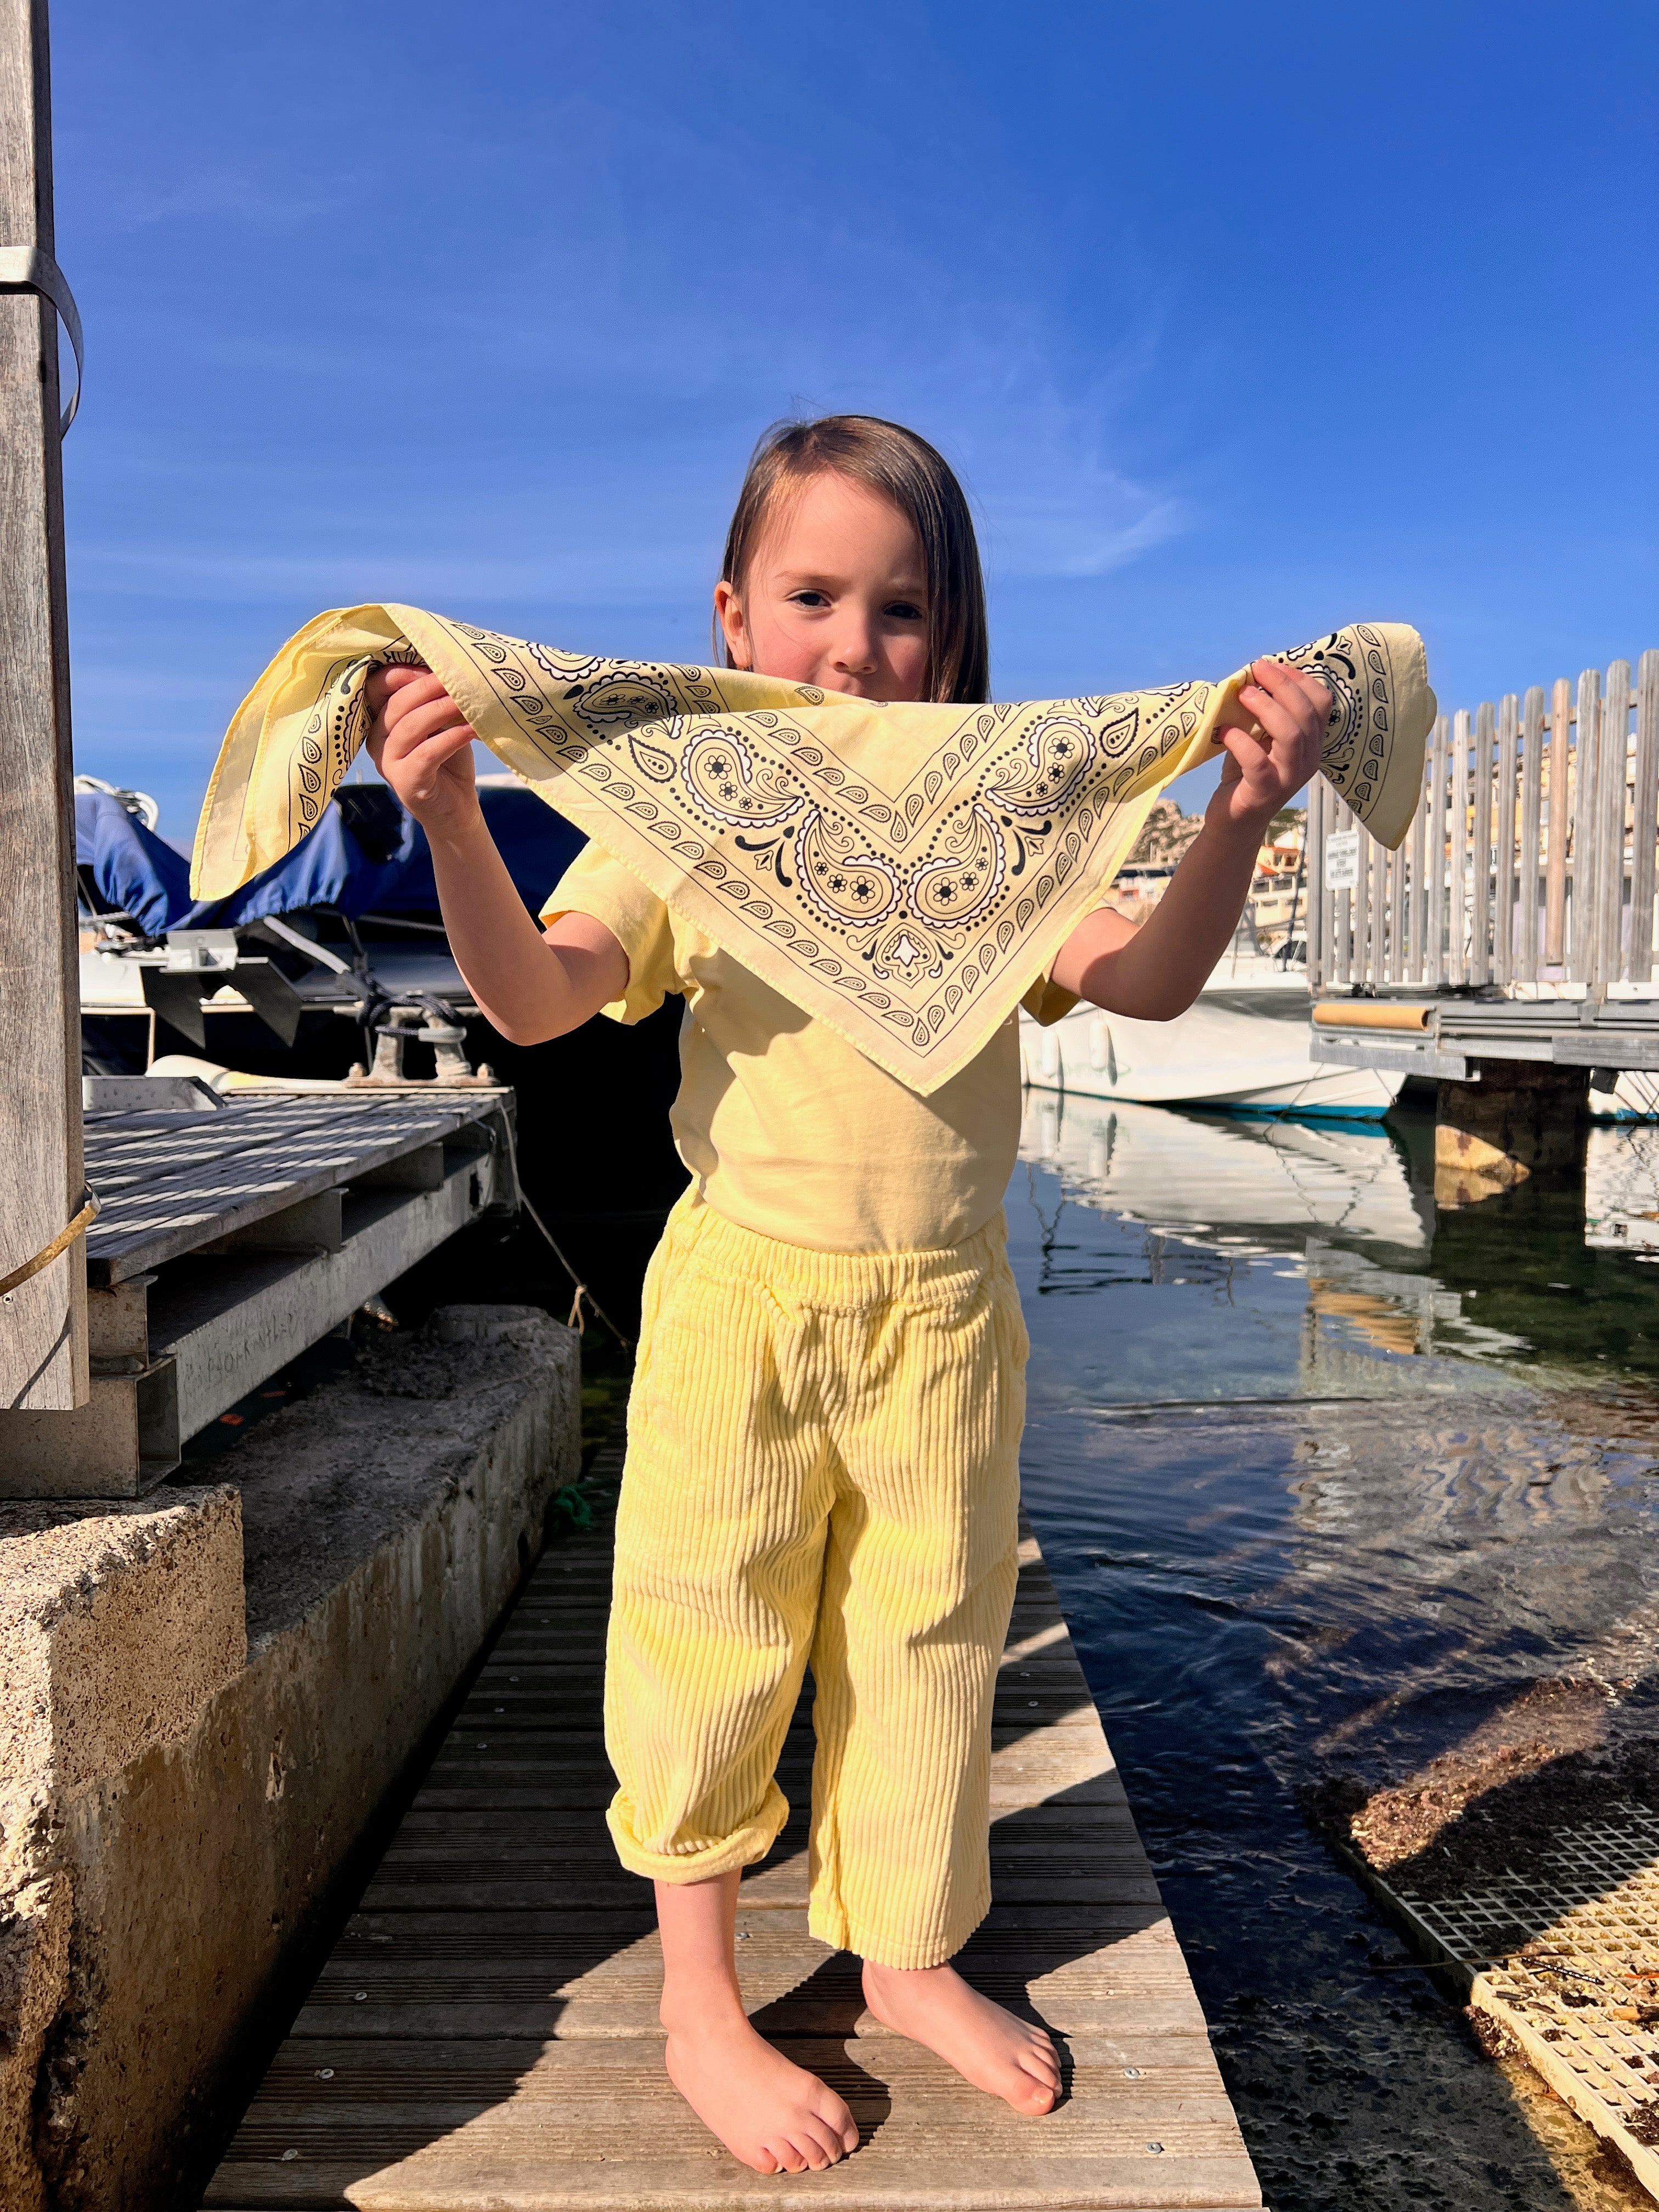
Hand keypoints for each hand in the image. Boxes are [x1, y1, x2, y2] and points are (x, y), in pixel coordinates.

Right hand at [364, 664, 481, 838]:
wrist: (457, 808)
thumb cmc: (448, 758)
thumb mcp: (440, 722)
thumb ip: (434, 699)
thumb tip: (449, 665)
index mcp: (380, 720)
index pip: (378, 687)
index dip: (402, 673)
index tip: (434, 664)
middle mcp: (377, 740)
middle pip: (396, 704)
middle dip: (428, 687)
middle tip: (457, 677)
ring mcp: (388, 763)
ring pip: (410, 727)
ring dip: (441, 709)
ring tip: (467, 701)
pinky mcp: (407, 783)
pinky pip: (426, 753)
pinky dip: (450, 738)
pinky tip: (471, 730)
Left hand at [1206, 657, 1330, 836]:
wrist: (1234, 821)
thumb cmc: (1246, 774)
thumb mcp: (1261, 738)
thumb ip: (1264, 714)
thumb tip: (1253, 677)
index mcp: (1311, 743)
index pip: (1321, 703)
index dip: (1300, 679)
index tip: (1273, 665)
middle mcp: (1307, 760)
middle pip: (1306, 714)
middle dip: (1282, 685)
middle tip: (1256, 670)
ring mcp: (1288, 778)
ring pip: (1291, 735)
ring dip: (1266, 708)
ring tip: (1243, 694)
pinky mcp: (1264, 793)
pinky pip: (1258, 762)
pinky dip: (1240, 741)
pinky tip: (1225, 731)